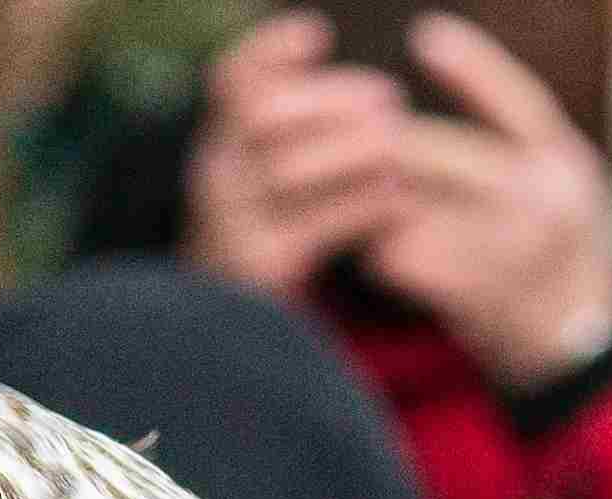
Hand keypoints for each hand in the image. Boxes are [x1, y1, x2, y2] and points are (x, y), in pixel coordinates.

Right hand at [185, 12, 413, 302]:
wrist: (234, 352)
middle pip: (263, 114)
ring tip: (399, 147)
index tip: (318, 33)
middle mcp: (211, 182)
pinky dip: (366, 205)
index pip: (229, 82)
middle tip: (390, 99)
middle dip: (330, 99)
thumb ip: (290, 136)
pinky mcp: (260, 271)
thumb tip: (332, 61)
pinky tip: (400, 201)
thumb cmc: (270, 253)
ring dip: (353, 148)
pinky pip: (321, 223)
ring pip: (290, 166)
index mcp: (215, 152)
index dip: (269, 50)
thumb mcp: (266, 190)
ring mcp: (229, 228)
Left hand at [358, 14, 611, 389]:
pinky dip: (380, 254)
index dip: (472, 64)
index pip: (517, 100)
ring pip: (407, 205)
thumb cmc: (551, 249)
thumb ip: (512, 136)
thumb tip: (436, 57)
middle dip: (379, 144)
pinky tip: (383, 257)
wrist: (573, 344)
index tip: (424, 34)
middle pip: (435, 153)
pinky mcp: (475, 294)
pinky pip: (401, 257)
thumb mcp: (559, 177)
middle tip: (344, 139)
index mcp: (563, 162)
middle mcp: (544, 199)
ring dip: (376, 204)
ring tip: (368, 208)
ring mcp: (511, 249)